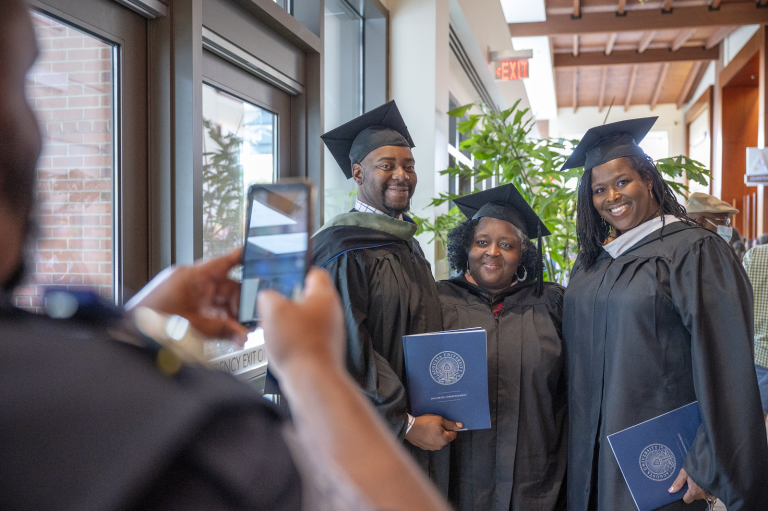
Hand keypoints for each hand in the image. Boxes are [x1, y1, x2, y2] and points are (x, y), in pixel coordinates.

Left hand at [126, 249, 247, 343]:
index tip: (257, 254)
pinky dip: (217, 321)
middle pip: (225, 287)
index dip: (241, 257)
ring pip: (218, 301)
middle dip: (239, 304)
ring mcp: (186, 294)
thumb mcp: (193, 327)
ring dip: (229, 316)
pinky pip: (207, 310)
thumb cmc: (149, 324)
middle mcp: (190, 282)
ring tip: (237, 333)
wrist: (126, 335)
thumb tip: (242, 333)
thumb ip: (221, 329)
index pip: (222, 262)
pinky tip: (226, 333)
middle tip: (249, 321)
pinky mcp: (183, 306)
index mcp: (190, 276)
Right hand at [257, 268, 345, 378]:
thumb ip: (268, 296)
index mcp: (324, 296)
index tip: (283, 275)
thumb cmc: (300, 346)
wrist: (312, 381)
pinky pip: (303, 338)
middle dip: (284, 304)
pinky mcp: (322, 349)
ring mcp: (328, 332)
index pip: (314, 272)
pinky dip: (290, 341)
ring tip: (273, 332)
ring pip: (302, 320)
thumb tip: (267, 298)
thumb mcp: (273, 310)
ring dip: (285, 324)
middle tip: (272, 309)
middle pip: (304, 298)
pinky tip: (280, 348)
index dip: (296, 271)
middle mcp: (331, 313)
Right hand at [405, 414, 462, 450]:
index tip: (444, 423)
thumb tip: (460, 425)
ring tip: (429, 428)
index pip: (453, 434)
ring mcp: (431, 448)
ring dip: (436, 435)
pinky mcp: (425, 447)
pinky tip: (424, 433)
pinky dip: (430, 438)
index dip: (450, 428)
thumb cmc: (425, 423)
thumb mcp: (439, 420)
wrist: (409, 428)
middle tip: (435, 424)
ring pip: (438, 440)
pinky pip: (431, 442)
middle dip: (443, 431)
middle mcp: (440, 446)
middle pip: (446, 438)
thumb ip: (450, 424)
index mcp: (444, 440)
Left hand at [668, 468, 715, 503]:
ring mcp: (711, 494)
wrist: (712, 461)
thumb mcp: (685, 472)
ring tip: (701, 479)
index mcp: (694, 492)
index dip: (685, 494)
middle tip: (694, 480)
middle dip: (694, 490)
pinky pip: (711, 494)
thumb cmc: (697, 465)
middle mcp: (703, 495)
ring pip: (703, 495)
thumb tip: (671, 491)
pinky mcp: (717, 491)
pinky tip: (708, 481)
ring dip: (701, 490)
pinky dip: (709, 489)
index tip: (686, 488)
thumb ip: (678, 482)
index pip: (687, 500)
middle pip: (695, 497)